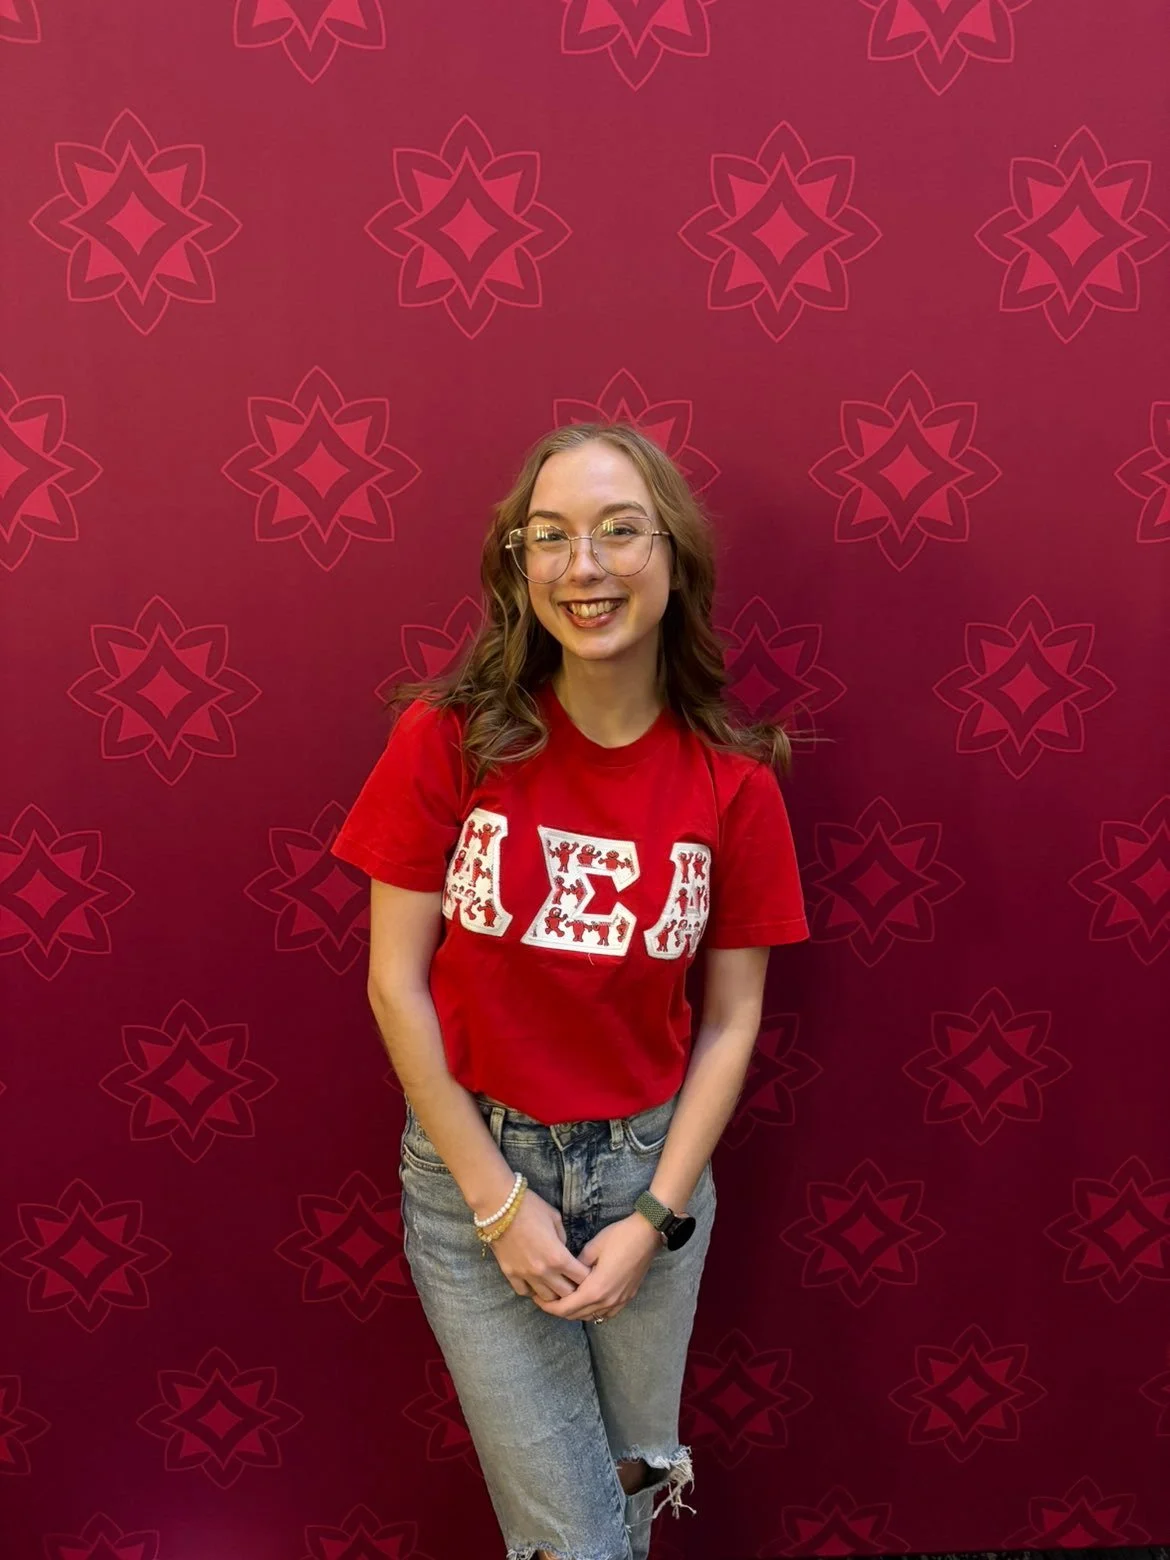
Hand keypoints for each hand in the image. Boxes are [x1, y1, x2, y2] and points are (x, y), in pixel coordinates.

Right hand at [489, 1189, 591, 1302]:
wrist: (498, 1206)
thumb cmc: (530, 1207)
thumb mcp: (555, 1218)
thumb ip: (563, 1238)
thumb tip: (564, 1249)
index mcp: (558, 1256)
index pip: (581, 1277)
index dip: (588, 1276)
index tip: (588, 1273)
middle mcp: (543, 1271)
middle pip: (566, 1294)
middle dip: (574, 1290)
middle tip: (575, 1282)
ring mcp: (525, 1275)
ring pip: (546, 1298)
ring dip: (554, 1294)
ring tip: (557, 1286)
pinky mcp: (510, 1274)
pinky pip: (524, 1292)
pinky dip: (532, 1291)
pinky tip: (536, 1283)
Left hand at [536, 1214, 660, 1322]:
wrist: (647, 1235)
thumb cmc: (619, 1237)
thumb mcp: (592, 1247)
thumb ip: (576, 1266)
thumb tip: (567, 1273)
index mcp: (595, 1290)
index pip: (565, 1308)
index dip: (549, 1307)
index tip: (537, 1299)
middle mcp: (607, 1302)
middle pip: (576, 1315)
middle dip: (558, 1310)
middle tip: (546, 1299)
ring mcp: (618, 1302)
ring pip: (590, 1316)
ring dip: (575, 1312)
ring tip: (563, 1300)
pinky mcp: (626, 1298)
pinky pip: (605, 1314)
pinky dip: (592, 1312)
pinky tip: (586, 1302)